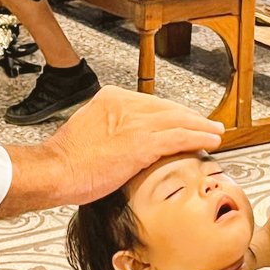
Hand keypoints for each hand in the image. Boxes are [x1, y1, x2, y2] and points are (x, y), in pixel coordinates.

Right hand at [46, 86, 223, 204]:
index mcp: (110, 99)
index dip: (172, 113)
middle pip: (167, 109)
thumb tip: (124, 141)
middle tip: (206, 124)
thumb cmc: (66, 160)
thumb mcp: (88, 132)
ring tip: (215, 131)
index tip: (184, 119)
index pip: (150, 103)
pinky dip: (197, 137)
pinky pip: (178, 137)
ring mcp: (134, 123)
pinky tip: (210, 140)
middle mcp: (124, 105)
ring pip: (177, 121)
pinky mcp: (141, 142)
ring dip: (200, 126)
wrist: (54, 171)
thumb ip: (109, 129)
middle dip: (189, 117)